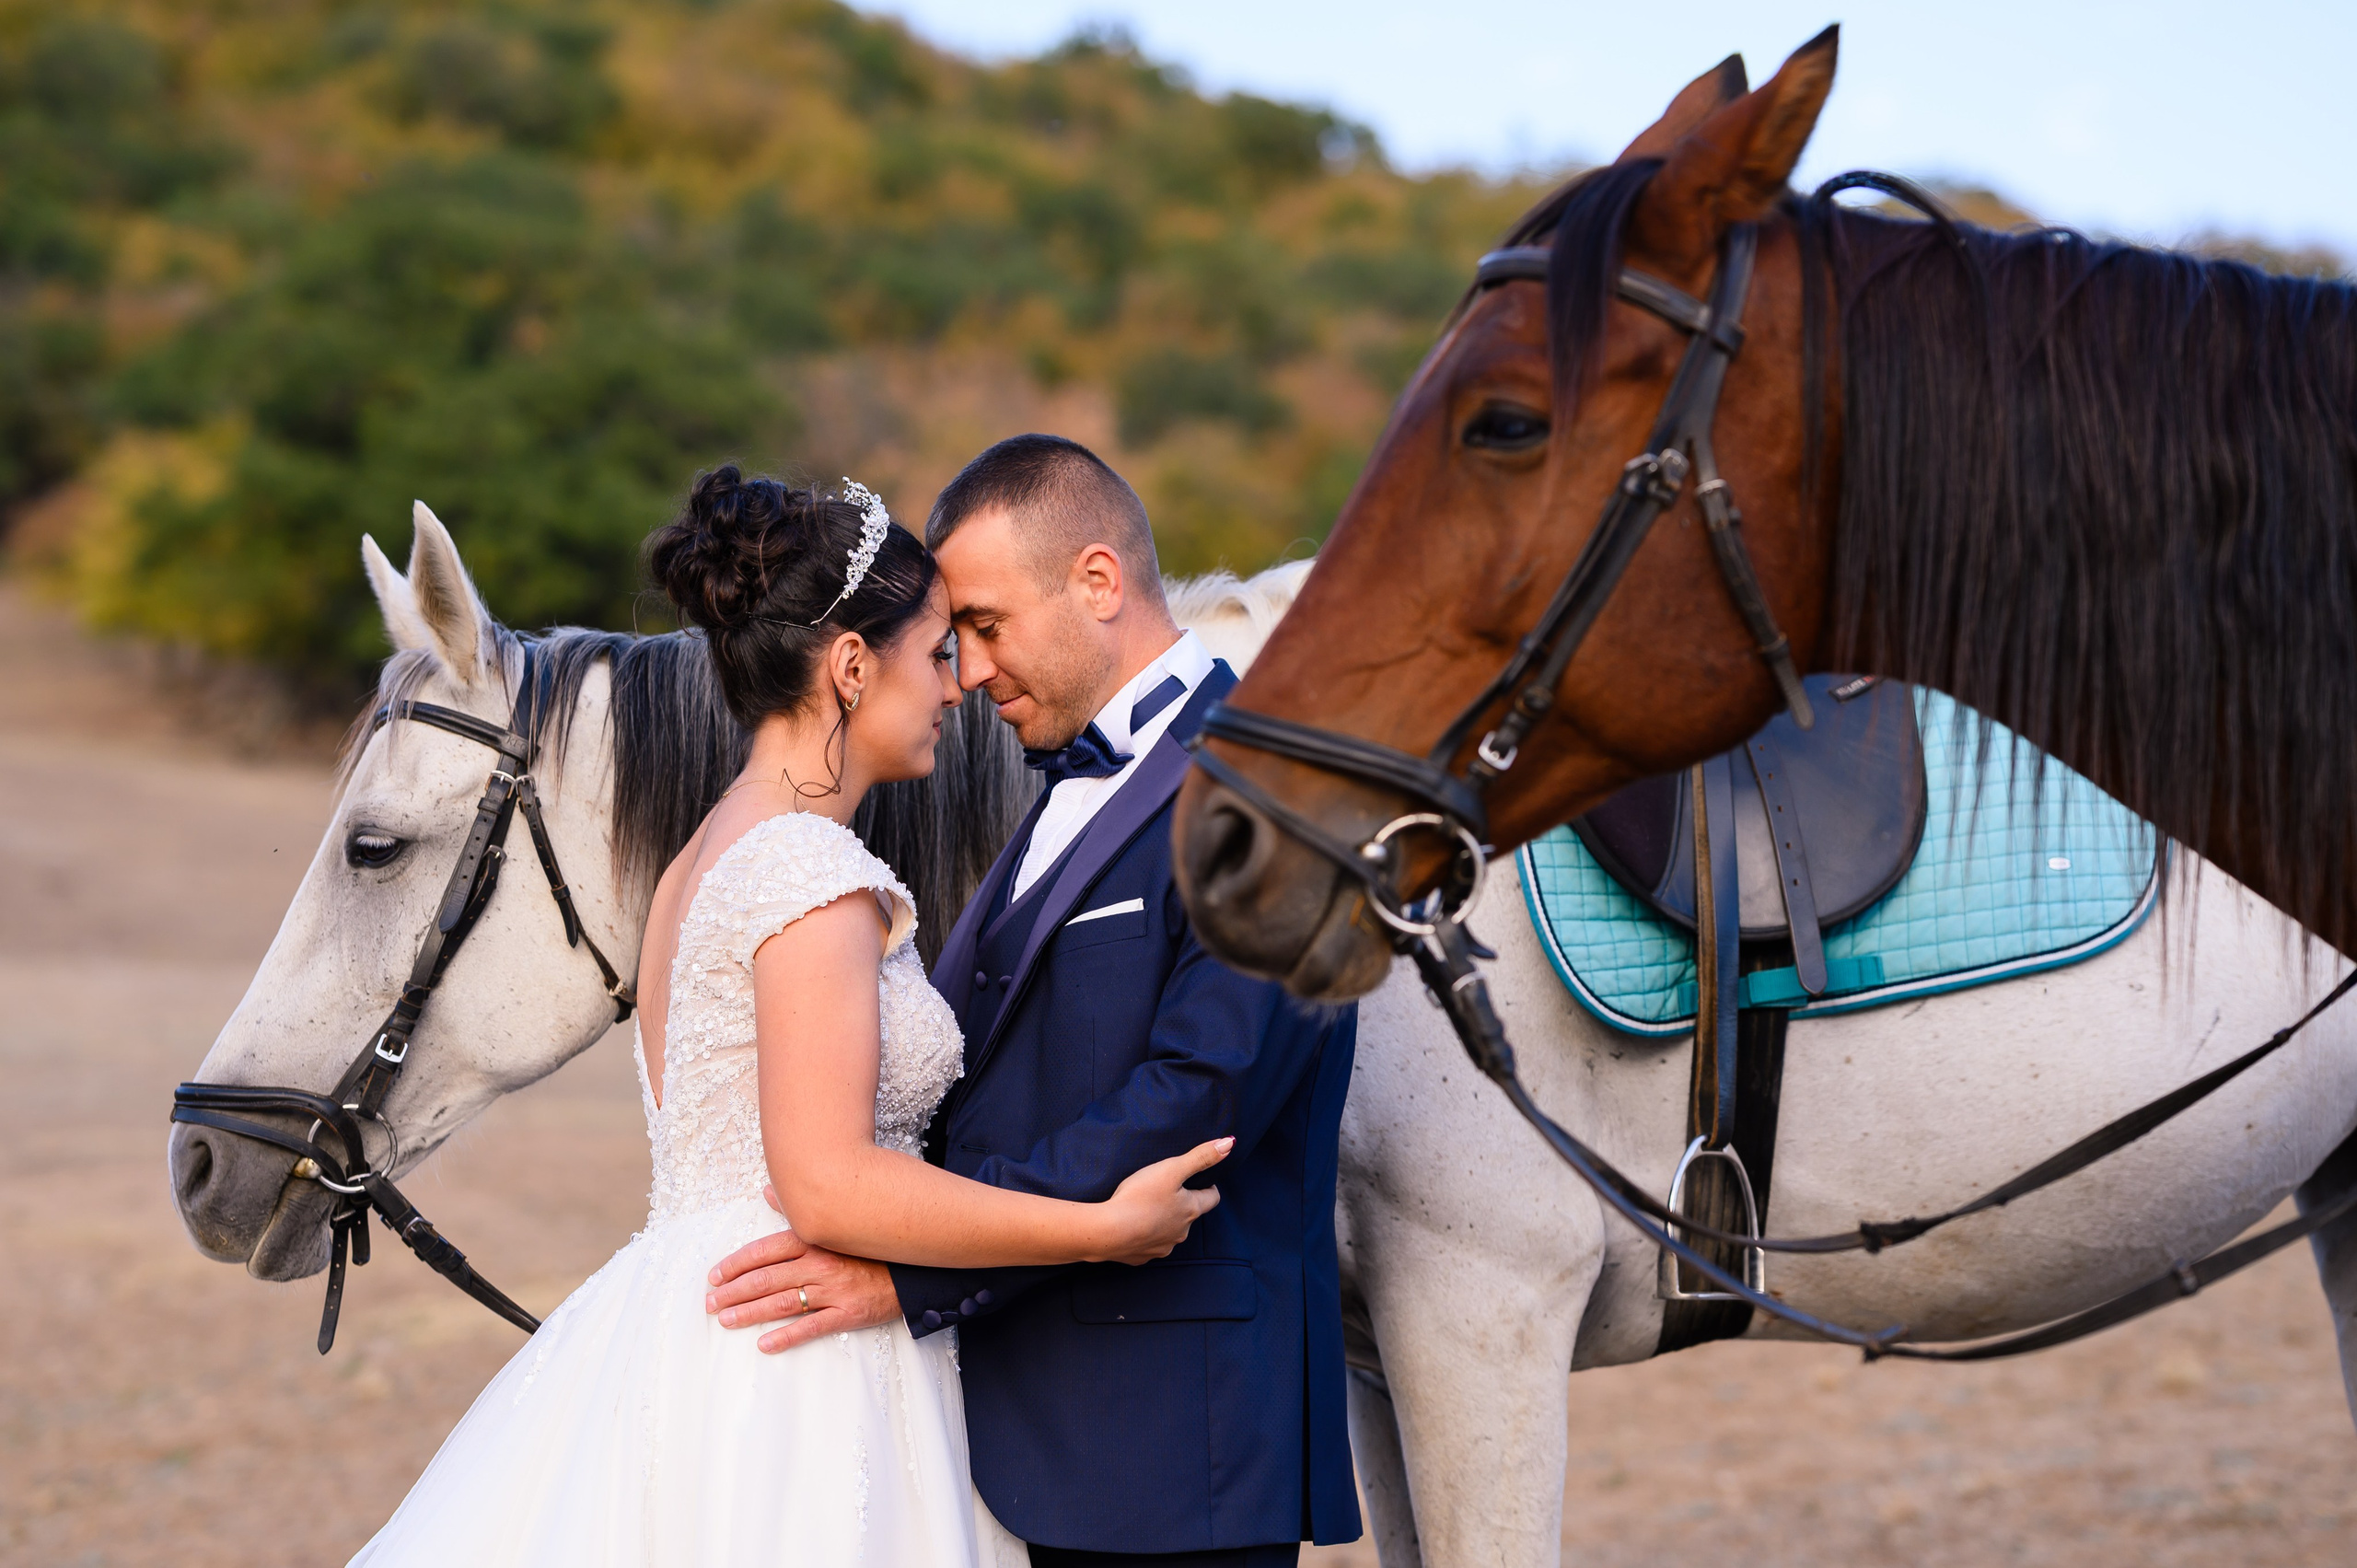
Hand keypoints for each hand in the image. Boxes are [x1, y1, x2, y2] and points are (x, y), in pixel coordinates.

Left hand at [706, 1185, 902, 1352]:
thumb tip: (768, 1191)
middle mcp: (819, 1264)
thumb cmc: (869, 1244)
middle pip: (766, 1278)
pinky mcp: (848, 1314)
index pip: (764, 1251)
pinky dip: (786, 1336)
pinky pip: (811, 1327)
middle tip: (710, 1303)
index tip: (715, 1275)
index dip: (736, 1264)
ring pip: (783, 1303)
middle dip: (734, 1291)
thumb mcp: (834, 1221)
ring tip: (726, 1320)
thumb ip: (797, 1210)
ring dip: (750, 1312)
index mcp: (813, 1240)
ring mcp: (833, 1291)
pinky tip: (764, 1343)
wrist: (914, 1267)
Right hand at [1096, 1137, 1230, 1265]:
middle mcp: (1181, 1232)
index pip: (1212, 1198)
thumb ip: (1200, 1157)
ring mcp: (1162, 1247)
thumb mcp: (1171, 1169)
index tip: (1199, 1179)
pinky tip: (1132, 1225)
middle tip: (1166, 1189)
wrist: (1107, 1232)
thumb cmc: (1139, 1197)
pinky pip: (1148, 1244)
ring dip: (1163, 1220)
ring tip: (1146, 1207)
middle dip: (1182, 1203)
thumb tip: (1229, 1143)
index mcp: (1190, 1210)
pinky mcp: (1142, 1257)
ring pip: (1169, 1231)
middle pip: (1189, 1215)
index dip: (1208, 1186)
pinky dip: (1144, 1235)